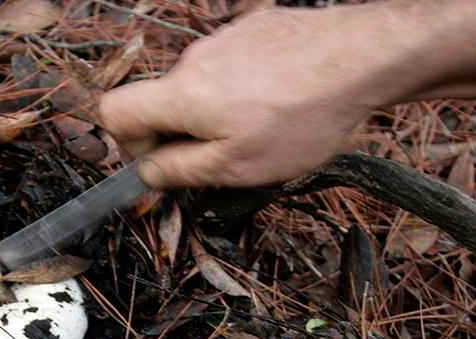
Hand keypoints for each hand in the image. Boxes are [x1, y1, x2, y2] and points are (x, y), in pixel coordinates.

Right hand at [98, 4, 399, 187]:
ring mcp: (225, 40)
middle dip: (185, 134)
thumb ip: (182, 171)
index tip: (162, 162)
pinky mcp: (254, 29)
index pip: (114, 112)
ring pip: (202, 87)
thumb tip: (149, 171)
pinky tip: (285, 102)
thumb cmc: (302, 116)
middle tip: (227, 156)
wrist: (361, 58)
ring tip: (268, 129)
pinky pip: (233, 67)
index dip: (128, 145)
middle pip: (164, 102)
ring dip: (221, 113)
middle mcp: (194, 60)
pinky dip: (248, 89)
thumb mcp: (236, 167)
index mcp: (181, 96)